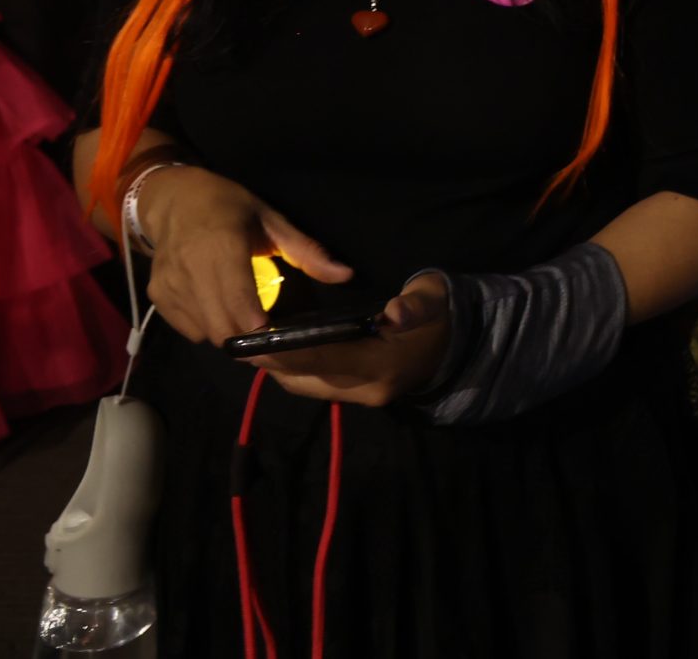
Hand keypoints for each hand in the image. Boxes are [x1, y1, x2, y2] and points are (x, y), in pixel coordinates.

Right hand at [136, 166, 352, 347]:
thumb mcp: (271, 220)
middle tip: (272, 339)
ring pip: (205, 333)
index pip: (239, 302)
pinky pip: (189, 329)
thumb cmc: (228, 207)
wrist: (173, 200)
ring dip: (229, 336)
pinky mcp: (157, 296)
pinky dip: (208, 329)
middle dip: (249, 342)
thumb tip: (346, 275)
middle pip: (222, 327)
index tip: (283, 340)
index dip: (260, 330)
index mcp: (222, 246)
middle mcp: (190, 269)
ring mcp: (169, 285)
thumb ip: (306, 250)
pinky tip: (221, 310)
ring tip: (249, 323)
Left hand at [247, 273, 450, 406]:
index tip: (251, 344)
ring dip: (280, 369)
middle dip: (272, 363)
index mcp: (384, 367)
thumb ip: (414, 306)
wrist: (458, 342)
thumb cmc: (440, 314)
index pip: (325, 361)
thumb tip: (393, 313)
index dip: (286, 353)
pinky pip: (317, 386)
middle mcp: (369, 389)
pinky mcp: (358, 394)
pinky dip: (295, 371)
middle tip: (239, 343)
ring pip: (308, 387)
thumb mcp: (433, 301)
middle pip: (308, 380)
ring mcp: (363, 396)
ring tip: (251, 347)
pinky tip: (280, 353)